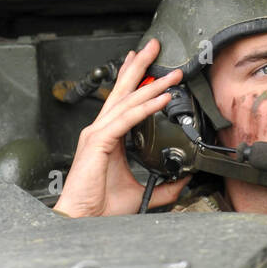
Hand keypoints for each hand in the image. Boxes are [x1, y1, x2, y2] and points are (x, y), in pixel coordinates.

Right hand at [53, 38, 190, 216]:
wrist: (83, 221)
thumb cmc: (100, 207)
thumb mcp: (140, 193)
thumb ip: (163, 185)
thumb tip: (183, 180)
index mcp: (108, 137)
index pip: (123, 101)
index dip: (134, 80)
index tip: (145, 63)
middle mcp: (101, 130)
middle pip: (122, 90)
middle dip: (139, 66)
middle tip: (153, 46)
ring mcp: (97, 134)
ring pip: (128, 101)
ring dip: (151, 84)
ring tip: (170, 74)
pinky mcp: (99, 142)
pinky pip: (127, 119)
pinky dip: (146, 107)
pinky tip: (161, 98)